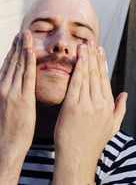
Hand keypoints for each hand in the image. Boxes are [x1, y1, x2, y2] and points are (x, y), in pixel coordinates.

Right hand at [0, 30, 35, 157]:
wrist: (9, 141)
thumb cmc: (2, 122)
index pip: (5, 63)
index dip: (12, 49)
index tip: (17, 38)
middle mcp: (3, 87)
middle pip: (12, 61)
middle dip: (19, 45)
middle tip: (24, 31)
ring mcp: (13, 92)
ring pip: (20, 66)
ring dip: (24, 49)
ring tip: (28, 35)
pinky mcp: (24, 98)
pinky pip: (28, 77)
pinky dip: (29, 62)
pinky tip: (31, 51)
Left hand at [53, 42, 126, 183]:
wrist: (77, 157)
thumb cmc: (92, 142)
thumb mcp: (112, 127)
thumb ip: (120, 109)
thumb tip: (125, 94)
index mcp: (107, 105)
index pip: (105, 78)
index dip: (102, 62)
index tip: (99, 50)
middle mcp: (99, 103)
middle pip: (96, 73)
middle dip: (93, 55)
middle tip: (91, 41)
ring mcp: (86, 104)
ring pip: (87, 75)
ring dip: (85, 58)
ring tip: (84, 44)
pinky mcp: (72, 106)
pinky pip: (75, 83)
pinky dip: (77, 69)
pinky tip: (77, 58)